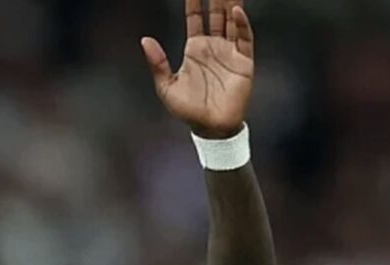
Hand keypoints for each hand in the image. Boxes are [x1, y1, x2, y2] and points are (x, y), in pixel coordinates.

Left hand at [142, 0, 253, 137]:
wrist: (211, 128)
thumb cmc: (188, 110)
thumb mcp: (166, 87)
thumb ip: (157, 63)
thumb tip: (145, 40)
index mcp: (194, 49)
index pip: (195, 18)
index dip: (193, 2)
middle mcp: (213, 46)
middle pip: (215, 15)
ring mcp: (229, 52)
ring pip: (231, 21)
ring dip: (230, 4)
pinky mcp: (244, 61)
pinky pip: (244, 38)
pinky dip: (242, 24)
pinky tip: (237, 11)